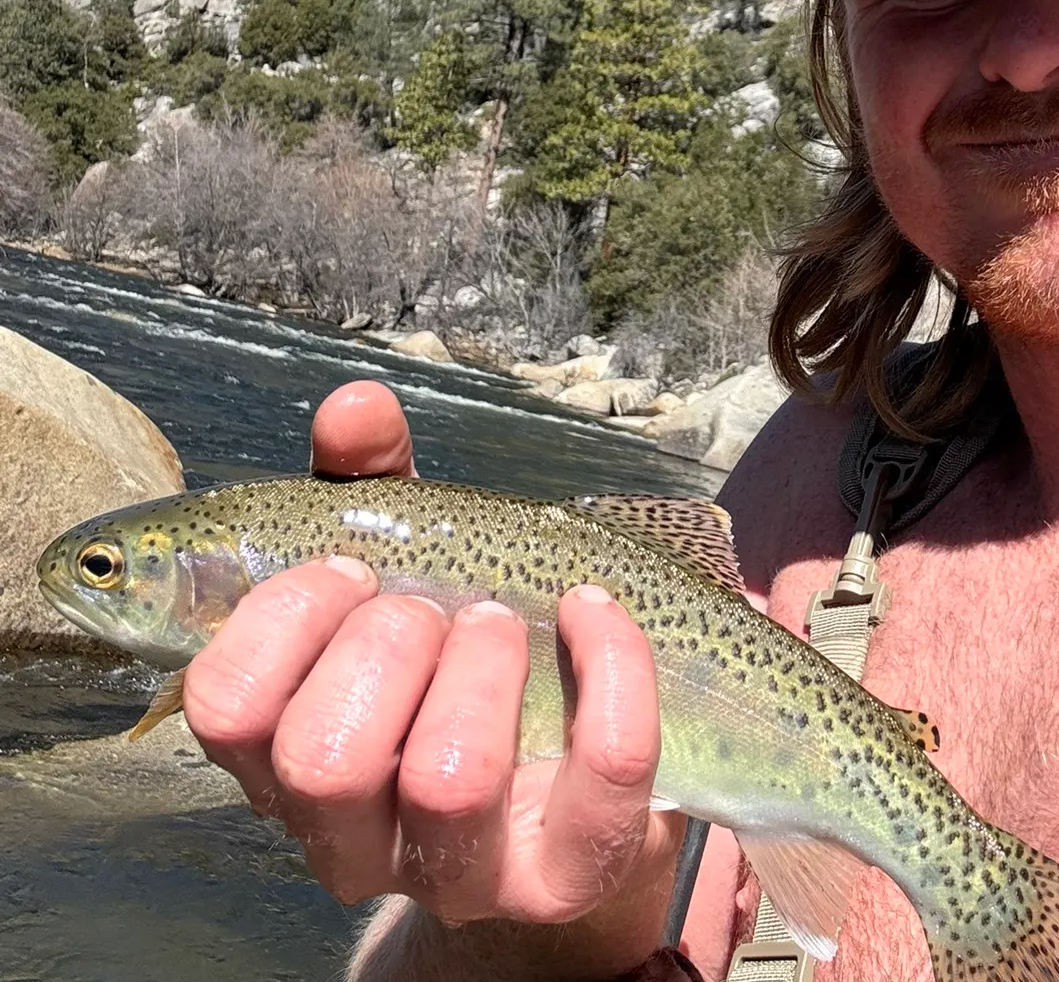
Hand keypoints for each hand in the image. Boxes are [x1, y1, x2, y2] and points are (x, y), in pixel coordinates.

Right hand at [182, 380, 681, 957]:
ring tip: (502, 619)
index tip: (349, 567)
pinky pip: (603, 773)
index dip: (283, 613)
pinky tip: (599, 608)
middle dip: (387, 639)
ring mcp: (461, 869)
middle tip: (430, 606)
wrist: (563, 776)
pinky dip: (613, 666)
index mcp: (284, 754)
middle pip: (322, 755)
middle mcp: (351, 835)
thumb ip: (368, 482)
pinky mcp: (570, 873)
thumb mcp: (404, 563)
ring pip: (449, 777)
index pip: (225, 706)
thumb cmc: (457, 657)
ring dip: (485, 660)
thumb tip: (355, 404)